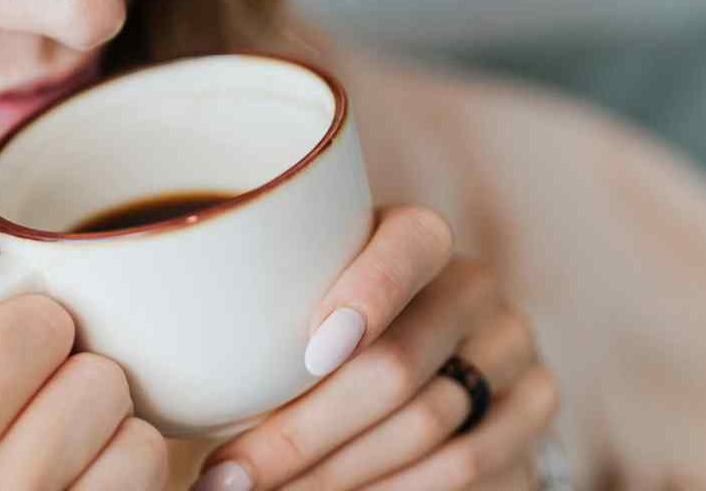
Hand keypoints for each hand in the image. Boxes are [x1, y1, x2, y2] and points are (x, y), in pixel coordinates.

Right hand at [0, 208, 168, 489]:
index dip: (36, 330)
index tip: (21, 356)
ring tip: (72, 464)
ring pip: (144, 440)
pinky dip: (141, 489)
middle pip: (96, 380)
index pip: (28, 327)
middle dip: (79, 385)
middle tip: (47, 415)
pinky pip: (163, 489)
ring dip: (119, 442)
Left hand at [195, 206, 558, 489]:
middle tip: (226, 478)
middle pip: (395, 366)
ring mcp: (511, 350)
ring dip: (332, 479)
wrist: (443, 362)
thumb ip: (265, 311)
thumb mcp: (308, 298)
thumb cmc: (334, 326)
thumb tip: (172, 360)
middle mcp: (473, 286)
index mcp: (419, 238)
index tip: (308, 353)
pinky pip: (467, 469)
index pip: (409, 245)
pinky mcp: (533, 410)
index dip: (366, 293)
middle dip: (299, 434)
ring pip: (426, 429)